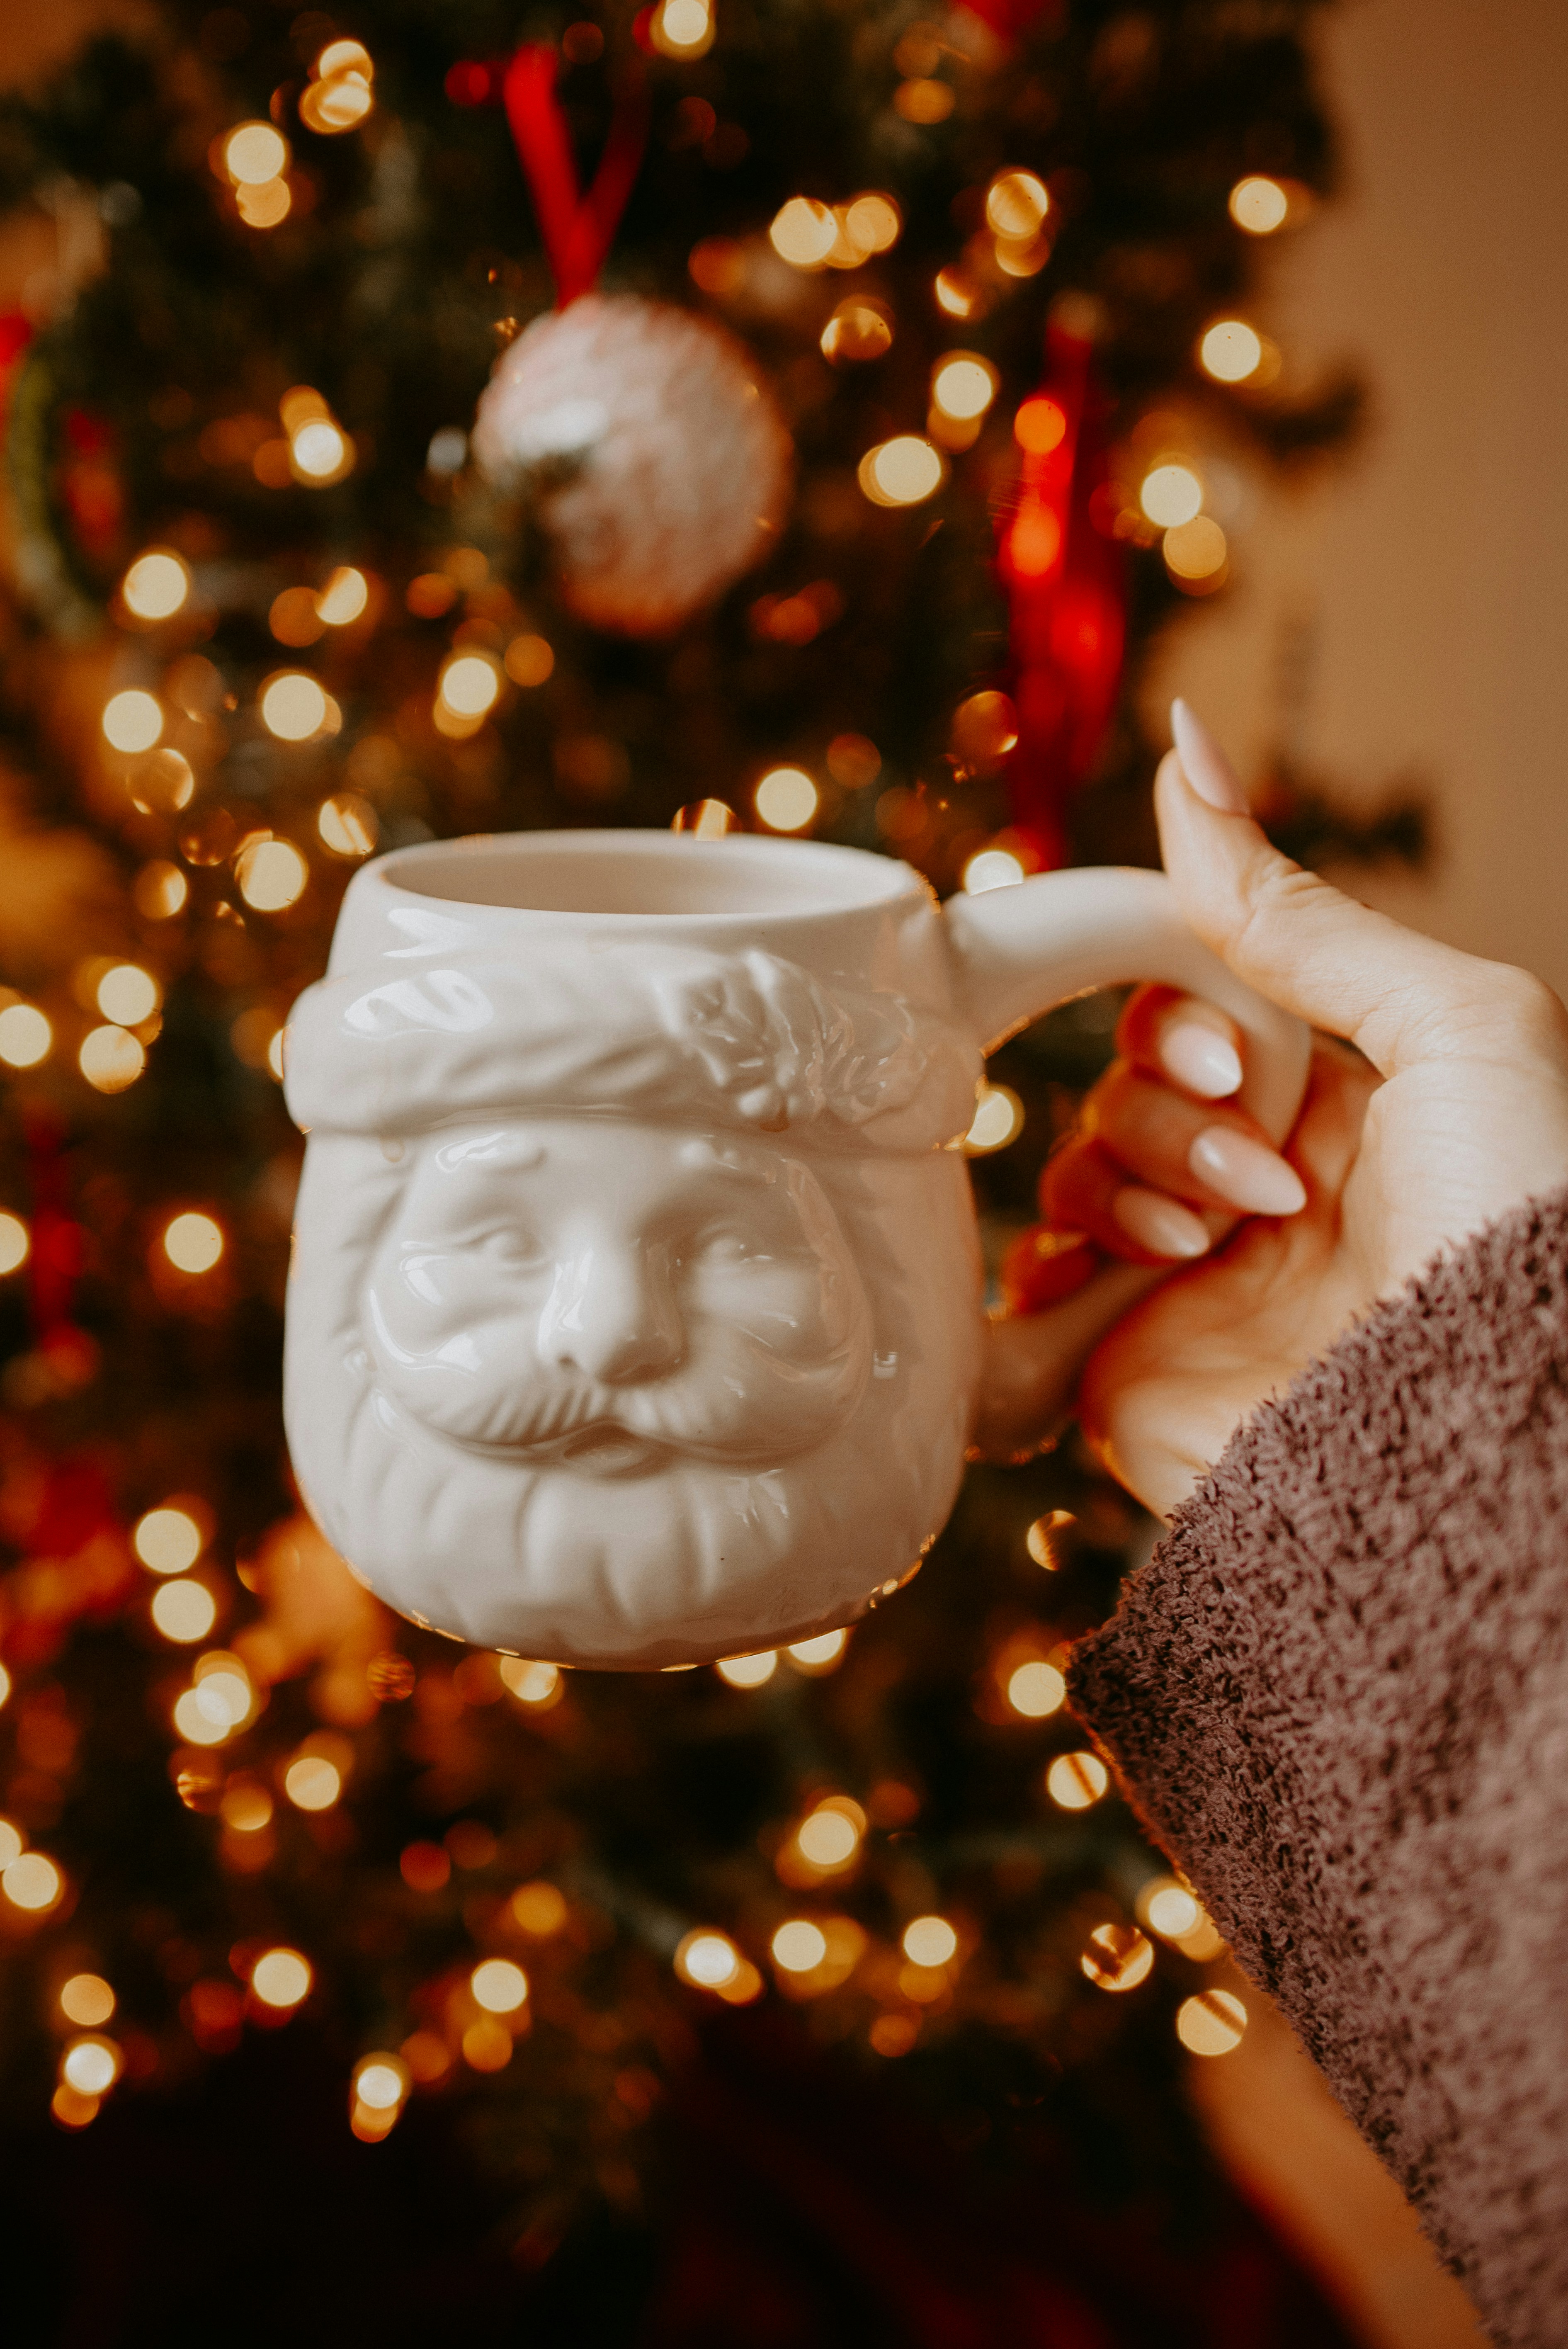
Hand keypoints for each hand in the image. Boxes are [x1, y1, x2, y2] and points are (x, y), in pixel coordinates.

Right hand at [1045, 701, 1567, 1519]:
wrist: (1486, 1444)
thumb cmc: (1514, 1227)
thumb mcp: (1452, 1026)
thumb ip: (1299, 909)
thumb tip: (1186, 750)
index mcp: (1338, 1110)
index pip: (1196, 1008)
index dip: (1188, 1011)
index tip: (1233, 1047)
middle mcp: (1257, 1192)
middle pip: (1125, 1082)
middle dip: (1176, 1110)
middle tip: (1267, 1178)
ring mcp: (1185, 1286)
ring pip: (1072, 1169)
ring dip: (1136, 1185)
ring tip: (1225, 1244)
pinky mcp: (1120, 1370)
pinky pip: (1029, 1289)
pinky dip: (1052, 1267)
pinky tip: (1124, 1271)